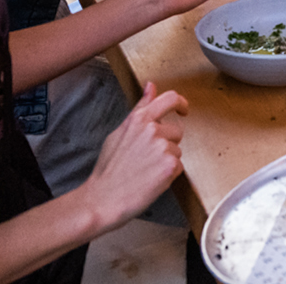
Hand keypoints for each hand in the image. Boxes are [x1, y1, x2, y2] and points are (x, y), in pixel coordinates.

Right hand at [80, 83, 186, 232]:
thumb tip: (151, 86)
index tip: (183, 110)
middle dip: (167, 144)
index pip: (170, 99)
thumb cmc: (108, 169)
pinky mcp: (170, 165)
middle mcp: (153, 130)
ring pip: (177, 151)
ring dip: (167, 161)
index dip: (181, 103)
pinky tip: (151, 179)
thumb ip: (140, 108)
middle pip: (177, 132)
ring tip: (145, 171)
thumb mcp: (120, 132)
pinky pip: (179, 167)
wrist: (103, 199)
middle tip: (146, 159)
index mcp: (139, 119)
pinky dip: (169, 175)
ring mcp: (162, 147)